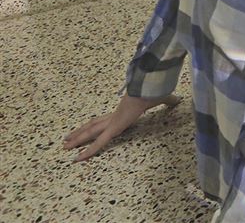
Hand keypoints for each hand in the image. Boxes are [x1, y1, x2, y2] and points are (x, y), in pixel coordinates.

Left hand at [63, 94, 180, 161]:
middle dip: (80, 132)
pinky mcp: (114, 128)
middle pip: (93, 126)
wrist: (149, 87)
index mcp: (122, 111)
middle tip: (67, 139)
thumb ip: (168, 101)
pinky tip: (78, 159)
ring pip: (90, 133)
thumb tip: (177, 100)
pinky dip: (88, 151)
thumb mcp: (162, 98)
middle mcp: (114, 116)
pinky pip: (99, 142)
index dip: (94, 124)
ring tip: (65, 146)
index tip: (86, 128)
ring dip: (77, 139)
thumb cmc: (154, 91)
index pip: (104, 119)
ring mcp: (112, 122)